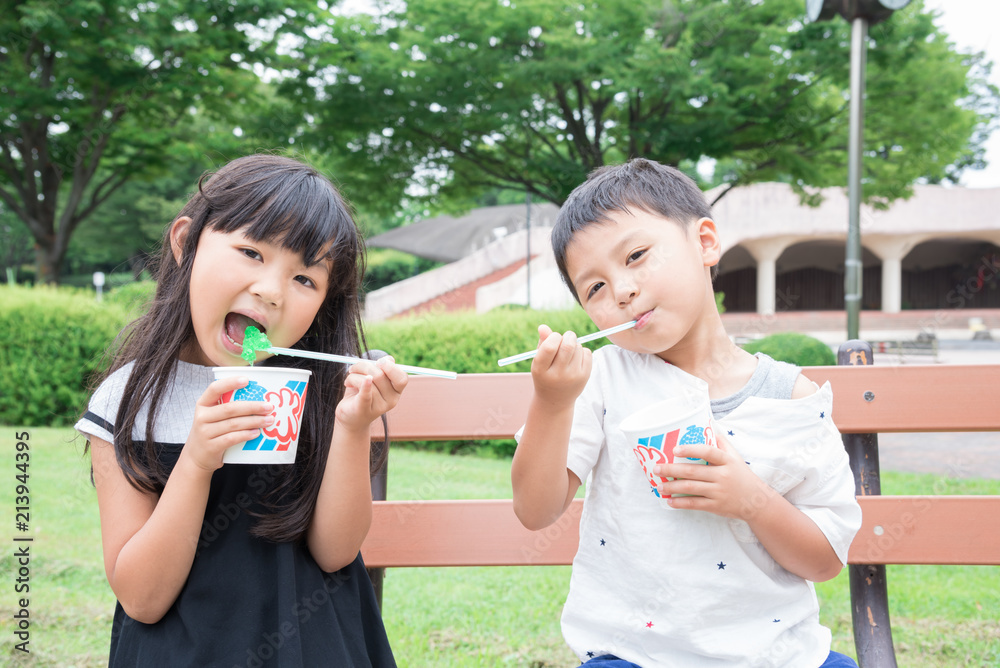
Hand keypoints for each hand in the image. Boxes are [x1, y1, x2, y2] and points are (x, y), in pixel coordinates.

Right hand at [184, 376, 275, 471]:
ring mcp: (205, 432)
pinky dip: (246, 435)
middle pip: (230, 408)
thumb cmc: (211, 432)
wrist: (197, 457)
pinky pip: (231, 438)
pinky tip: (256, 433)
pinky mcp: (211, 446)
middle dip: (252, 407)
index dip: (230, 383)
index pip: (214, 389)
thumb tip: (258, 399)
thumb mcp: (212, 416)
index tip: (247, 380)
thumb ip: (227, 407)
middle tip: (268, 407)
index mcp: (203, 404)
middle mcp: (202, 416)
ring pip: (233, 424)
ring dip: (254, 421)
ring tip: (268, 420)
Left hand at [336, 355, 407, 431]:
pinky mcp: (364, 410)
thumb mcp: (373, 380)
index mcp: (396, 392)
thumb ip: (382, 369)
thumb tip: (389, 359)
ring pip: (368, 380)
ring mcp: (379, 407)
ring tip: (348, 381)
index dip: (391, 367)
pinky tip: (365, 380)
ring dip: (353, 376)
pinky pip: (366, 395)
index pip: (402, 378)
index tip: (378, 362)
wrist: (350, 416)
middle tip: (353, 369)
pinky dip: (365, 385)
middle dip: (363, 366)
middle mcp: (391, 400)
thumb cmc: (362, 394)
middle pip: (380, 375)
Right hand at [530, 325, 592, 406]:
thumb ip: (542, 343)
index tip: (554, 337)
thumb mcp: (540, 361)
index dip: (554, 337)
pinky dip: (582, 350)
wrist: (555, 400)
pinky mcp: (584, 377)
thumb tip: (543, 326)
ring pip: (578, 348)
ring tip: (569, 352)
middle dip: (568, 336)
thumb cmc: (545, 374)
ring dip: (574, 344)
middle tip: (567, 337)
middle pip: (568, 346)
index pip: (550, 347)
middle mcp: (557, 375)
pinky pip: (587, 353)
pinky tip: (576, 358)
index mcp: (541, 370)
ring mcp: (572, 377)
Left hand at [656, 432, 777, 518]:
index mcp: (727, 461)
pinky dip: (681, 503)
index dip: (691, 450)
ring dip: (672, 487)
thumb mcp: (736, 458)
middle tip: (656, 468)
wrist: (757, 502)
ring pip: (691, 488)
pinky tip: (670, 501)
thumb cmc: (742, 476)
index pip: (708, 452)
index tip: (675, 449)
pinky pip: (695, 504)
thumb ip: (722, 444)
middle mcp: (723, 476)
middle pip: (693, 471)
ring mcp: (719, 492)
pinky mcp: (716, 506)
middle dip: (671, 470)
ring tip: (659, 485)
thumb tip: (708, 428)